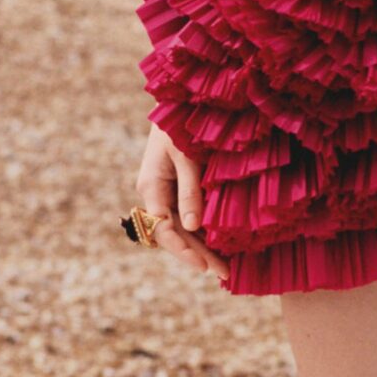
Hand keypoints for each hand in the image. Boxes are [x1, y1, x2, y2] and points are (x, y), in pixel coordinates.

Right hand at [136, 123, 231, 285]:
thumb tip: (194, 227)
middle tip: (225, 273)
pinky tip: (221, 243)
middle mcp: (155, 194)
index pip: (163, 229)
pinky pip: (189, 216)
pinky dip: (203, 231)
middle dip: (197, 255)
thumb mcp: (186, 155)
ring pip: (181, 229)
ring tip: (225, 266)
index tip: (203, 265)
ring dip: (201, 247)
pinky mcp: (178, 189)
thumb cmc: (180, 124)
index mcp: (151, 186)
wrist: (181, 103)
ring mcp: (166, 193)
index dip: (183, 249)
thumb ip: (190, 190)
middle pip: (173, 234)